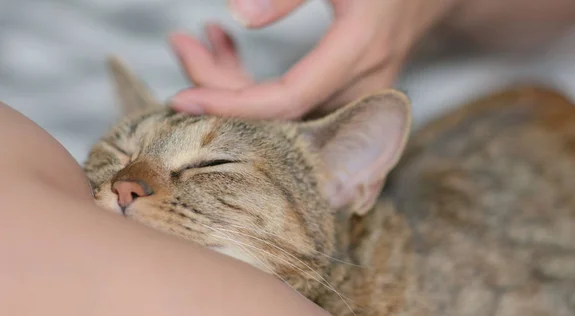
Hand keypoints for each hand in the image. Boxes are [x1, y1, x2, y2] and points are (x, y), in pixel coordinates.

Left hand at [169, 0, 459, 118]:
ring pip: (280, 110)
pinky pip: (293, 101)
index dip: (232, 105)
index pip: (287, 99)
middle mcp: (360, 85)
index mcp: (360, 49)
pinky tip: (227, 46)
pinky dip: (253, 80)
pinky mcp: (345, 93)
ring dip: (231, 80)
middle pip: (277, 113)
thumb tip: (239, 16)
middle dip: (219, 85)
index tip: (182, 99)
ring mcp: (354, 95)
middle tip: (181, 43)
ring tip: (198, 39)